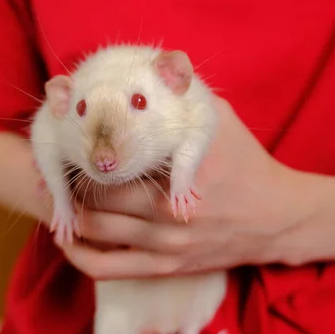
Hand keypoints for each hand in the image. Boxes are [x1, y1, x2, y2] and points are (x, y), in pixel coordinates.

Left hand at [56, 97, 314, 279]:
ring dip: (69, 214)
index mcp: (179, 169)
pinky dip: (80, 256)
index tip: (67, 137)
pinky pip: (108, 269)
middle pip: (97, 196)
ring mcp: (167, 244)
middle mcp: (168, 211)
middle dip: (70, 182)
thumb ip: (184, 95)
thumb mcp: (221, 120)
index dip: (82, 147)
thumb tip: (152, 65)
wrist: (278, 217)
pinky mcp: (167, 267)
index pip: (113, 158)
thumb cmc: (248, 163)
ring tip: (57, 198)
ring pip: (95, 231)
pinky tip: (69, 241)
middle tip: (55, 169)